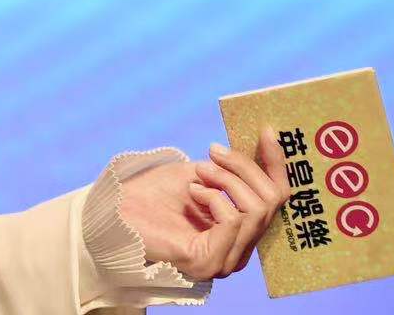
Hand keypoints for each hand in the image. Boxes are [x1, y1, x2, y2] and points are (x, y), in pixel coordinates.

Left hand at [116, 126, 286, 281]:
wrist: (116, 210)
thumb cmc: (155, 192)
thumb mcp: (202, 174)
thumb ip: (233, 170)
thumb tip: (265, 142)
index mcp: (242, 231)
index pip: (276, 198)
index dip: (276, 163)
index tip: (267, 130)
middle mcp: (239, 251)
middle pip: (270, 201)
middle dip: (244, 168)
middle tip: (213, 152)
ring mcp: (226, 261)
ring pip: (255, 209)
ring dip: (226, 180)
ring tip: (199, 172)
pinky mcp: (208, 263)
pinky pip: (232, 220)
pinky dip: (214, 197)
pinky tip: (192, 192)